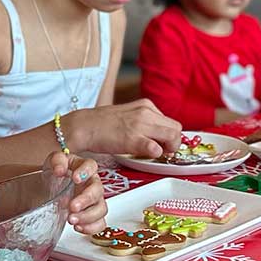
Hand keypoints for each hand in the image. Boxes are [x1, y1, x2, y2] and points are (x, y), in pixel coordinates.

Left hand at [48, 153, 107, 234]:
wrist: (51, 188)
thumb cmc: (56, 173)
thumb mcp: (53, 162)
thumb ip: (57, 162)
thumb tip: (60, 170)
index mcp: (85, 168)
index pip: (91, 166)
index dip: (85, 172)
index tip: (76, 178)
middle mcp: (92, 184)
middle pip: (98, 191)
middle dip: (86, 200)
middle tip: (73, 206)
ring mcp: (94, 201)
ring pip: (101, 209)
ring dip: (87, 216)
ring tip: (72, 220)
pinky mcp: (92, 215)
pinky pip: (100, 224)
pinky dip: (91, 228)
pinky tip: (78, 227)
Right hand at [68, 100, 182, 157]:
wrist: (83, 127)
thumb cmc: (102, 124)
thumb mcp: (128, 115)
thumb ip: (144, 121)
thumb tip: (158, 135)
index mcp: (146, 105)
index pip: (171, 121)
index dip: (170, 135)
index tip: (163, 143)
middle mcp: (146, 112)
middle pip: (176, 128)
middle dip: (174, 142)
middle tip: (163, 151)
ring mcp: (140, 125)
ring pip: (173, 137)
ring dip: (168, 149)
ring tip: (155, 153)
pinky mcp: (133, 139)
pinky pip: (156, 149)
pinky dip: (155, 154)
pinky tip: (145, 155)